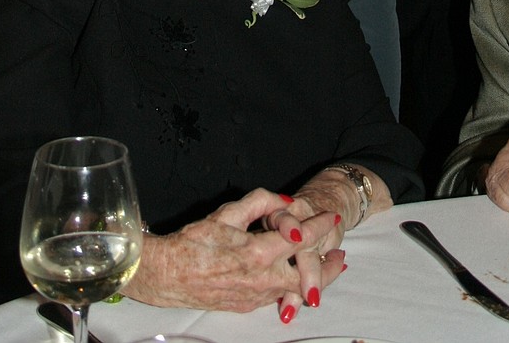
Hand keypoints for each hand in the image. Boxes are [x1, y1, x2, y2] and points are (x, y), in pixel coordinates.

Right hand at [125, 187, 344, 314]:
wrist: (166, 276)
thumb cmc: (193, 242)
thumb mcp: (227, 213)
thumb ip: (260, 202)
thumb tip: (284, 200)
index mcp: (258, 253)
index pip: (300, 238)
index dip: (319, 226)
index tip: (331, 217)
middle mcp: (261, 279)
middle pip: (307, 276)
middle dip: (328, 267)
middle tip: (342, 256)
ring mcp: (253, 296)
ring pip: (293, 290)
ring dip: (313, 279)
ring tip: (327, 269)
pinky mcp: (245, 306)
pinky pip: (275, 297)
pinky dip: (291, 289)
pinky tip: (294, 281)